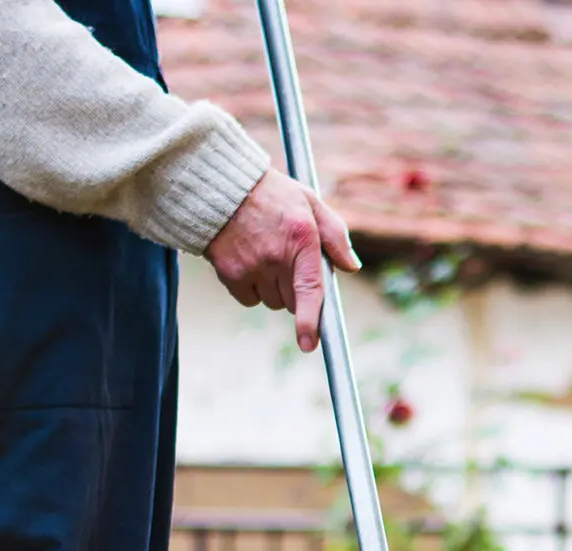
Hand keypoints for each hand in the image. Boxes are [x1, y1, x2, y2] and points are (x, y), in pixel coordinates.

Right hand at [205, 169, 360, 351]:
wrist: (220, 185)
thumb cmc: (271, 195)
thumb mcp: (308, 201)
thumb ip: (335, 234)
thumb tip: (351, 266)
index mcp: (301, 238)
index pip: (310, 289)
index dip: (310, 321)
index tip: (308, 344)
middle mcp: (276, 256)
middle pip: (293, 301)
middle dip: (295, 290)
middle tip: (286, 262)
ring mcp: (251, 266)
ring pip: (271, 302)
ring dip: (273, 290)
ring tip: (264, 256)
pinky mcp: (230, 273)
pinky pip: (249, 300)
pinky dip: (251, 290)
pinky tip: (248, 262)